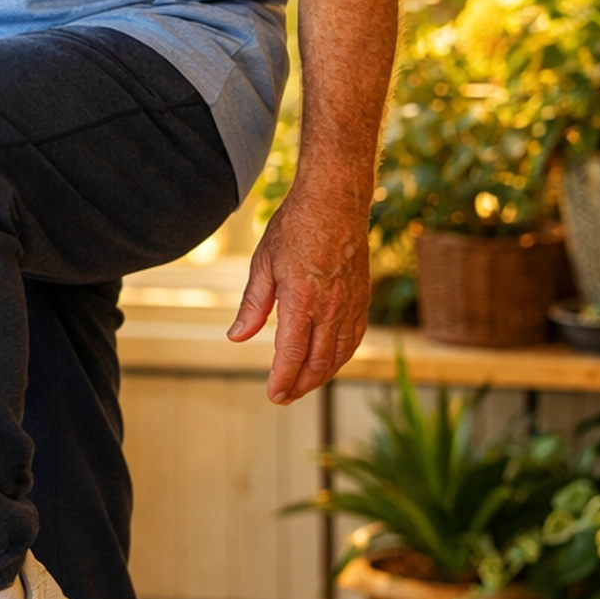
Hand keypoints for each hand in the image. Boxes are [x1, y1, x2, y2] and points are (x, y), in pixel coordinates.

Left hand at [227, 191, 370, 404]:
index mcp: (302, 299)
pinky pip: (354, 339)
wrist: (335, 201)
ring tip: (302, 386)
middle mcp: (331, 307)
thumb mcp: (263, 264)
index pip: (291, 353)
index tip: (273, 394)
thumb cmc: (295, 227)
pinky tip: (329, 363)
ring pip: (339, 355)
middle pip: (317, 362)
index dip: (282, 379)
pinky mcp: (363, 299)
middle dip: (299, 385)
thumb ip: (252, 305)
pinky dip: (341, 358)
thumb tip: (236, 338)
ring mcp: (351, 304)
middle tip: (283, 397)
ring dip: (321, 377)